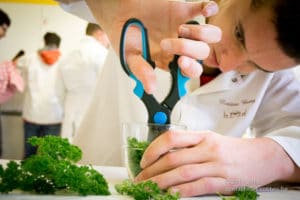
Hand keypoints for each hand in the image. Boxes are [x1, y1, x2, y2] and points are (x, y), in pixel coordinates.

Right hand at [85, 0, 219, 92]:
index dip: (191, 69)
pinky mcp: (182, 10)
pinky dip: (209, 8)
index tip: (180, 63)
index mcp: (169, 60)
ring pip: (210, 35)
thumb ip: (141, 70)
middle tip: (166, 43)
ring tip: (180, 29)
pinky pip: (204, 8)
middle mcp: (180, 46)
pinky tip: (206, 9)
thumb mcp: (129, 56)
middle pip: (202, 53)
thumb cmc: (123, 34)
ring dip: (200, 34)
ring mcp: (183, 28)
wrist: (117, 10)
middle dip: (187, 49)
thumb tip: (150, 88)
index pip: (190, 70)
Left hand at [135, 130, 294, 196]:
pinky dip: (182, 192)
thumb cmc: (234, 149)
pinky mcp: (225, 181)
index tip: (143, 160)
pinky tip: (171, 195)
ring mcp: (216, 165)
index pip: (172, 138)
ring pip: (182, 173)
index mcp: (202, 136)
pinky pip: (199, 186)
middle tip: (140, 180)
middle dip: (152, 171)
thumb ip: (190, 146)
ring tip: (148, 189)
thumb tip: (165, 155)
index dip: (153, 149)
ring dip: (161, 183)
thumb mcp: (211, 140)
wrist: (263, 157)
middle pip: (173, 159)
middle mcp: (208, 148)